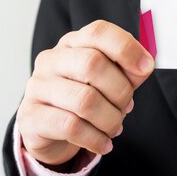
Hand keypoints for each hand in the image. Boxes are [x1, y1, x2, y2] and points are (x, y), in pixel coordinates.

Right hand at [16, 20, 153, 166]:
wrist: (48, 129)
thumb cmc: (83, 97)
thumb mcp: (109, 80)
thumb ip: (128, 70)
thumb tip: (144, 65)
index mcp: (73, 43)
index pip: (98, 32)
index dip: (126, 48)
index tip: (146, 68)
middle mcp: (51, 60)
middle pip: (92, 64)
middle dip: (120, 91)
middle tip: (126, 107)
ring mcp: (38, 87)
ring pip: (84, 100)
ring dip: (110, 119)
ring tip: (114, 127)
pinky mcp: (31, 116)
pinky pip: (71, 127)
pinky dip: (96, 138)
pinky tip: (104, 143)